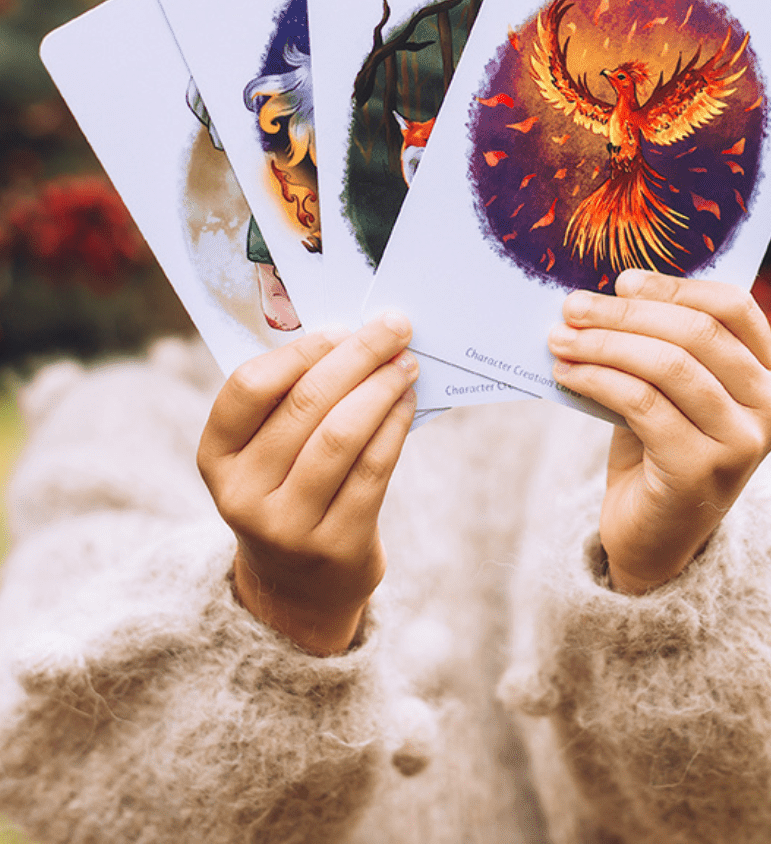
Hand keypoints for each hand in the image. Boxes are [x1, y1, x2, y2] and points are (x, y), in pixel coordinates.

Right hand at [197, 314, 417, 654]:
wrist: (297, 591)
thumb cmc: (287, 493)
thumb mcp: (265, 456)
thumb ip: (289, 402)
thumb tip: (353, 336)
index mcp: (216, 458)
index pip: (249, 387)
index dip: (300, 350)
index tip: (342, 327)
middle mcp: (243, 494)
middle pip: (305, 404)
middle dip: (357, 356)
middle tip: (394, 328)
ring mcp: (288, 525)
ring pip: (342, 434)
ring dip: (382, 388)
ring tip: (406, 363)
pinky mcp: (336, 545)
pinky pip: (373, 469)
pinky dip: (395, 425)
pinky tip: (407, 402)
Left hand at [548, 271, 770, 594]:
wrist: (654, 537)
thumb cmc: (659, 448)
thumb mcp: (670, 388)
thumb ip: (660, 342)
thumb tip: (605, 291)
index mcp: (769, 375)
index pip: (733, 307)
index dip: (675, 287)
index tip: (621, 281)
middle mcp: (769, 407)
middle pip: (696, 332)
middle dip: (625, 313)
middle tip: (572, 306)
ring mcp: (742, 443)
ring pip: (667, 365)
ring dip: (603, 344)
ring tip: (560, 338)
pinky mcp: (701, 470)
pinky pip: (642, 404)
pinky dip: (598, 379)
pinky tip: (568, 373)